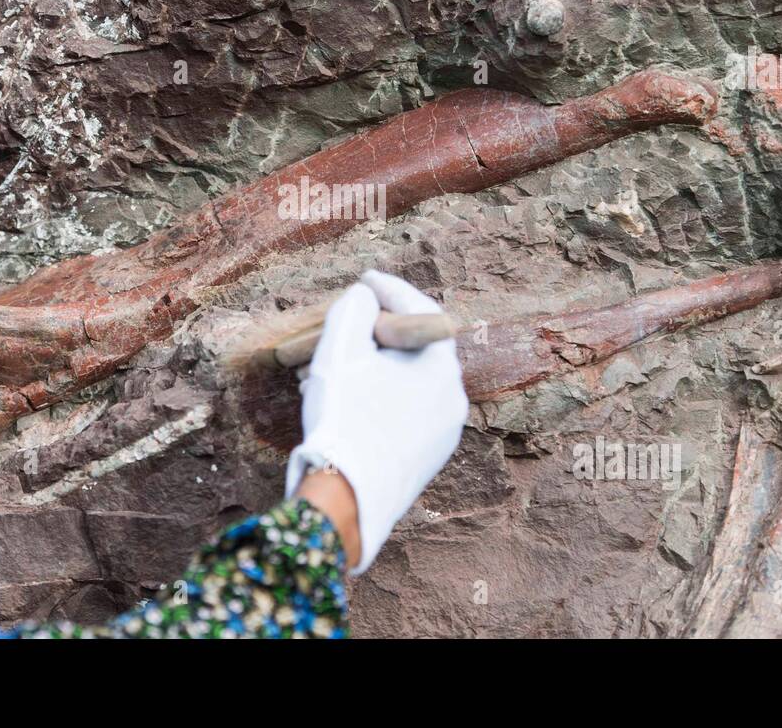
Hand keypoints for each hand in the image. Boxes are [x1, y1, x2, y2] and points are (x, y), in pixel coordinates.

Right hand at [285, 270, 468, 573]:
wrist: (347, 500)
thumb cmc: (343, 419)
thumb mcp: (340, 350)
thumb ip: (354, 310)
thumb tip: (366, 296)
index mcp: (441, 366)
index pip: (419, 312)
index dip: (389, 290)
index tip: (364, 280)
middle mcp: (453, 397)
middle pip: (412, 349)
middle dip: (371, 337)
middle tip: (340, 330)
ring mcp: (444, 431)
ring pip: (405, 383)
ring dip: (369, 372)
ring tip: (328, 373)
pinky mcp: (428, 458)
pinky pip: (405, 413)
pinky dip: (377, 400)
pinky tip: (345, 405)